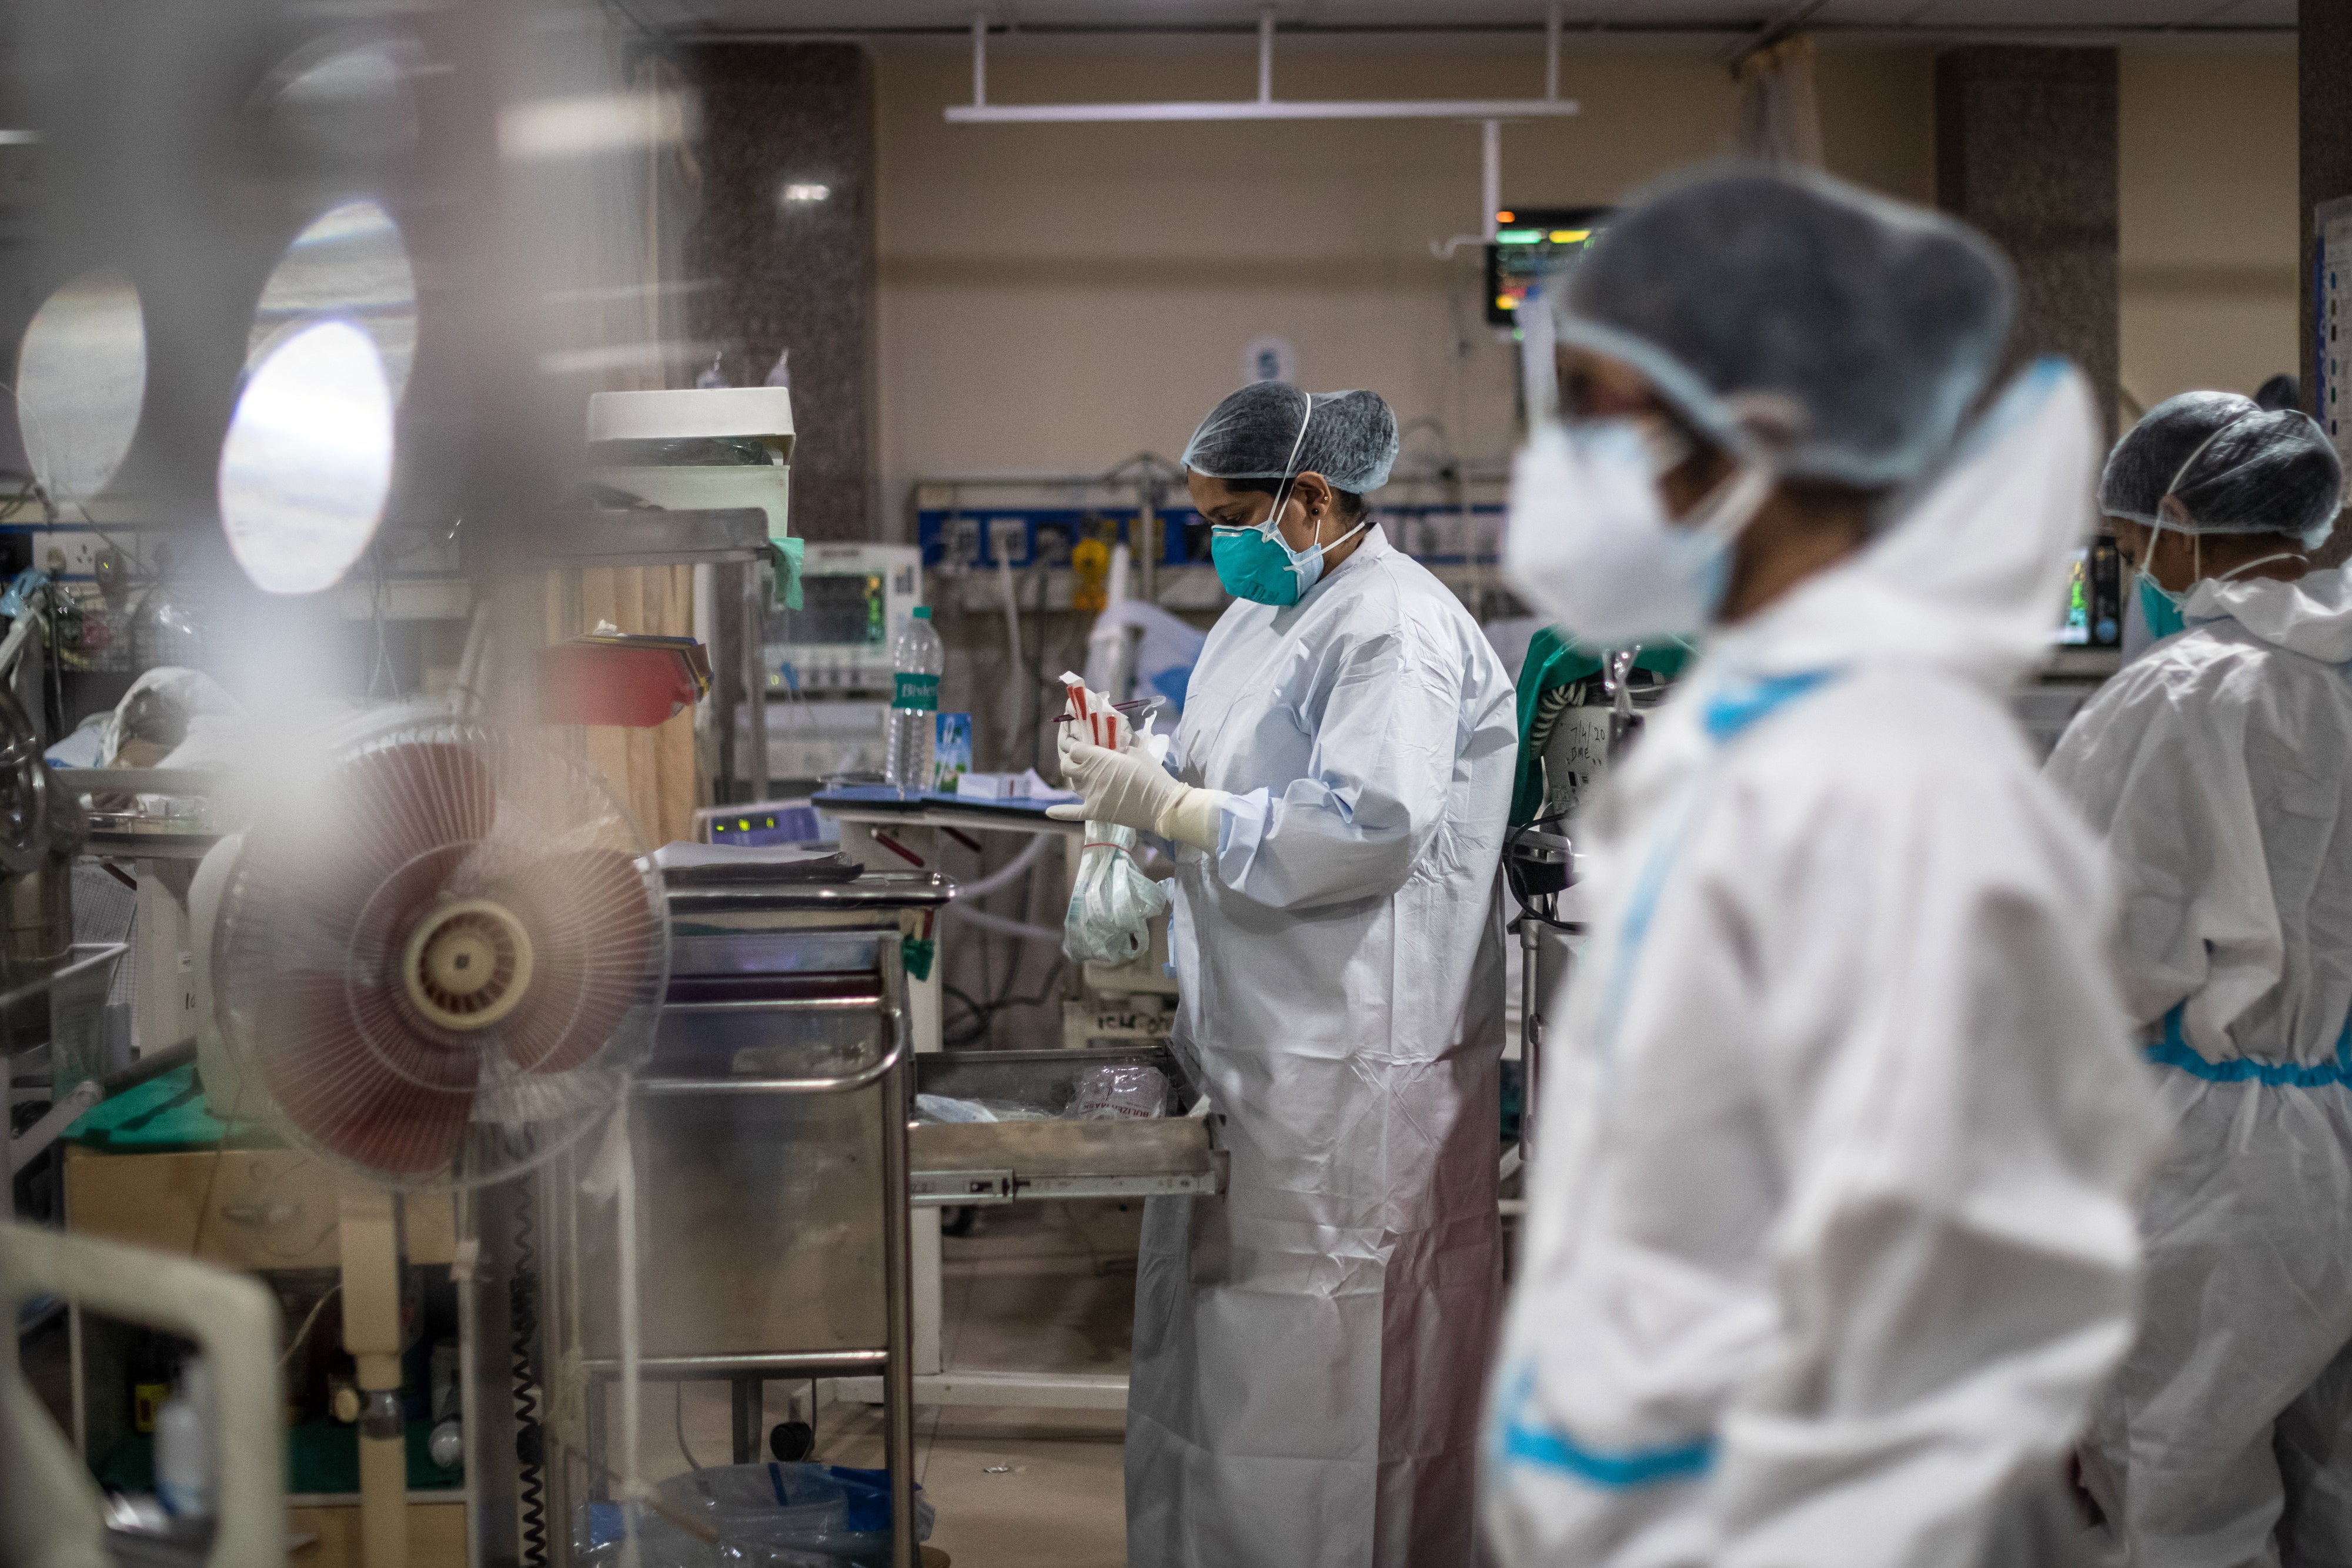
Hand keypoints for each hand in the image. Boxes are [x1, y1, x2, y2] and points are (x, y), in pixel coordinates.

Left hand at [1048, 734, 1227, 850]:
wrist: (1162, 805)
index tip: (1080, 737)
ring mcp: (1090, 795)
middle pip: (1066, 764)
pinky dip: (1060, 812)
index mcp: (1098, 758)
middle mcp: (1089, 776)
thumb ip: (1120, 739)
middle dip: (1069, 756)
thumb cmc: (1152, 774)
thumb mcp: (1136, 750)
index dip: (1075, 741)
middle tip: (1077, 752)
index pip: (1074, 747)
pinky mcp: (1095, 812)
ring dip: (1073, 775)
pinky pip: (1073, 813)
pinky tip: (1049, 811)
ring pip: (1070, 783)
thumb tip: (1113, 728)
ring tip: (1079, 769)